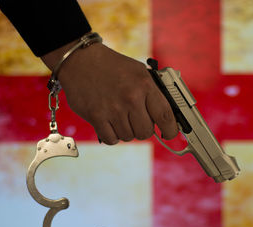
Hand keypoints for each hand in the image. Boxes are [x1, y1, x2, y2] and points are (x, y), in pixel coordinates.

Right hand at [41, 41, 178, 144]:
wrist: (81, 59)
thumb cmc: (113, 66)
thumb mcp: (139, 71)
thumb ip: (153, 92)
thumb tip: (167, 115)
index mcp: (145, 85)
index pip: (165, 116)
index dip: (171, 130)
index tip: (169, 133)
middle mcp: (131, 98)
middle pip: (146, 132)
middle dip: (143, 128)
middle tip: (136, 119)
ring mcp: (113, 109)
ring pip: (129, 137)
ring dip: (126, 130)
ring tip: (119, 116)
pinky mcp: (96, 117)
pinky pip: (111, 140)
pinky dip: (111, 135)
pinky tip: (109, 123)